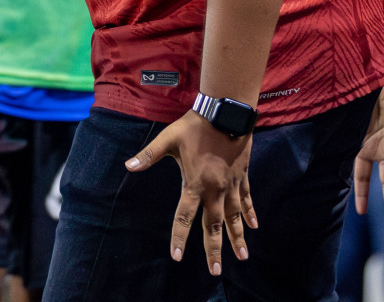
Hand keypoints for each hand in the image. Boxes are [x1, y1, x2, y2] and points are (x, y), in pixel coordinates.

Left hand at [126, 110, 255, 271]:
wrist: (226, 112)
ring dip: (237, 238)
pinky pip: (247, 200)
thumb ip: (148, 155)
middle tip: (215, 272)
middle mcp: (215, 189)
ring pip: (234, 217)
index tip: (177, 257)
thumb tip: (128, 166)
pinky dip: (250, 214)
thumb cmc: (194, 125)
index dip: (179, 237)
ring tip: (242, 257)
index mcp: (195, 183)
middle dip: (214, 250)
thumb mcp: (168, 139)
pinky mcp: (242, 176)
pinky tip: (254, 227)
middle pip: (213, 226)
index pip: (184, 217)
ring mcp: (231, 184)